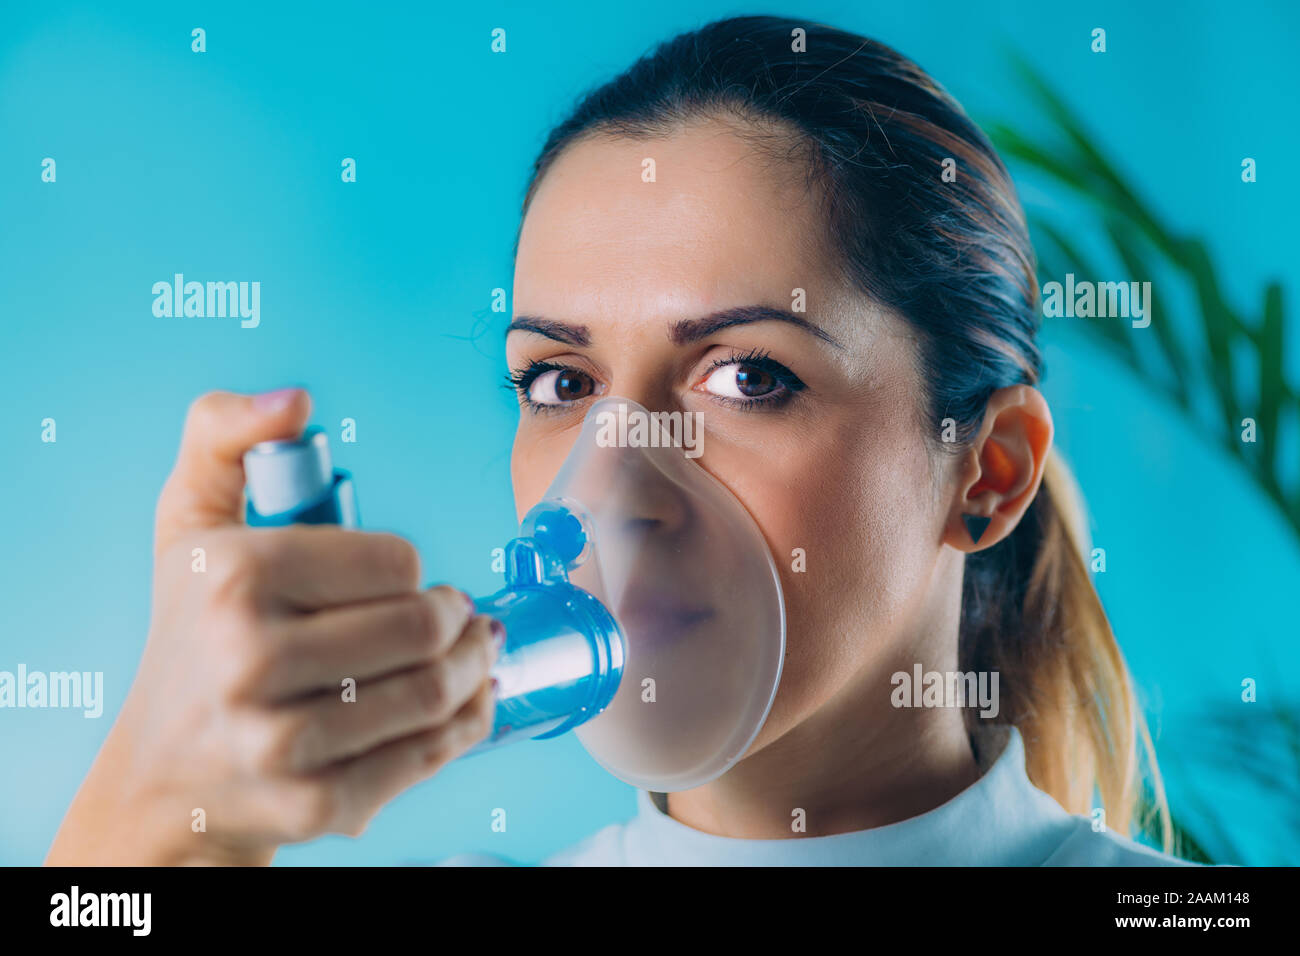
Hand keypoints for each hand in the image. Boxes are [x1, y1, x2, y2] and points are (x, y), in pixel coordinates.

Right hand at [46, 389, 497, 864]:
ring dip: (476, 667)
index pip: (396, 559)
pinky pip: (429, 755)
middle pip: (424, 626)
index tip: (406, 577)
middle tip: (459, 616)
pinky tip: (469, 702)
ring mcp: (283, 742)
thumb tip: (294, 402)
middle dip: (459, 617)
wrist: (167, 778)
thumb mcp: (188, 524)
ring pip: (435, 691)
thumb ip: (224, 436)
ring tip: (473, 652)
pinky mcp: (318, 805)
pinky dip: (469, 723)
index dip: (413, 566)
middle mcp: (250, 662)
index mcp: (233, 579)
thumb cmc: (192, 637)